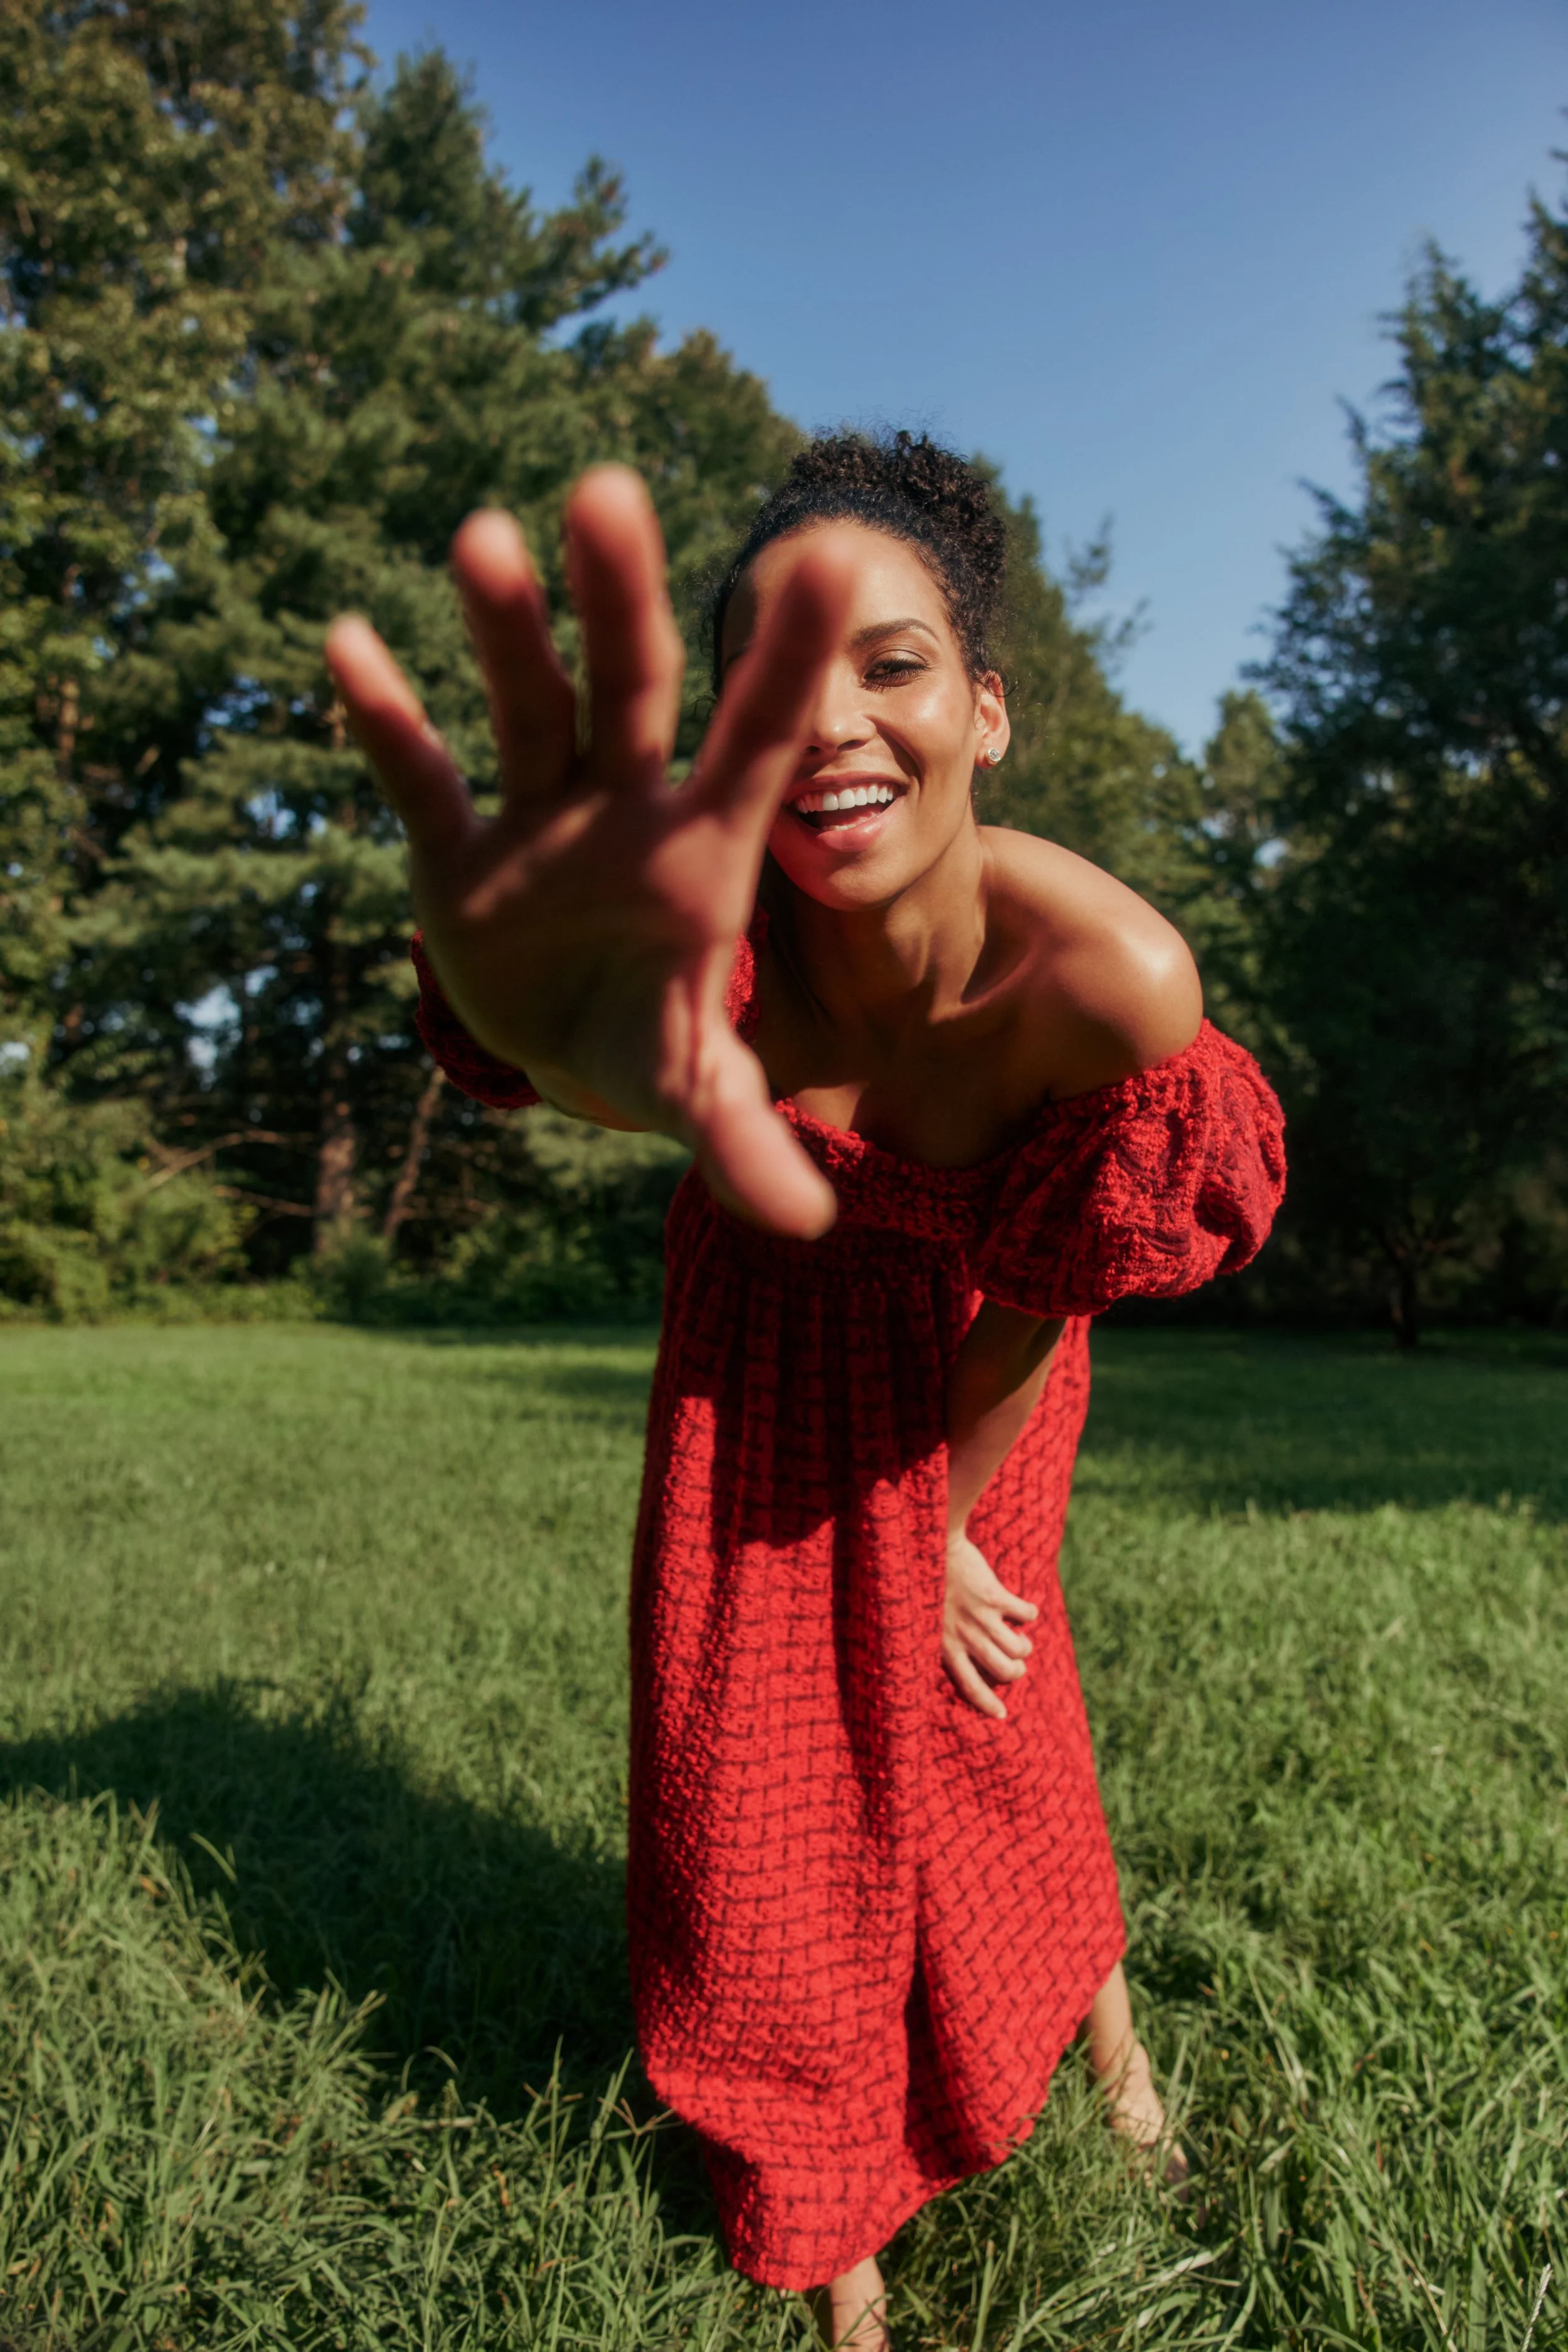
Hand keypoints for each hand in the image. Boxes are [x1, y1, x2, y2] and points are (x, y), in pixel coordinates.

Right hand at [324, 468, 853, 1237]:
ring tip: (482, 538)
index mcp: (705, 846)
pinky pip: (423, 779)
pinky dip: (388, 722)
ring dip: (506, 631)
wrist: (568, 1043)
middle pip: (630, 689)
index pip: (760, 739)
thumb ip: (742, 1139)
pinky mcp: (455, 851)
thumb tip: (806, 1228)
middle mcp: (624, 805)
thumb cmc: (653, 1038)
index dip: (790, 661)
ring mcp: (538, 817)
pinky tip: (348, 642)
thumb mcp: (694, 1087)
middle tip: (609, 491)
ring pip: (526, 709)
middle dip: (619, 600)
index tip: (832, 556)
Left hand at [942, 1530, 1038, 1720]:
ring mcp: (980, 1616)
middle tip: (1016, 1662)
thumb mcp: (928, 1619)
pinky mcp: (994, 1595)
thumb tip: (971, 1658)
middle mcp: (964, 1636)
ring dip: (1024, 1645)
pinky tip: (1023, 1609)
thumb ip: (947, 1638)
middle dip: (1016, 1671)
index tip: (1001, 1715)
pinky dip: (1029, 1613)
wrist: (931, 1544)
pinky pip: (1026, 1614)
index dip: (987, 1703)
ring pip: (1019, 1649)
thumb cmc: (926, 1584)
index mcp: (945, 1645)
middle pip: (1004, 1672)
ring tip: (1019, 1636)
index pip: (969, 1685)